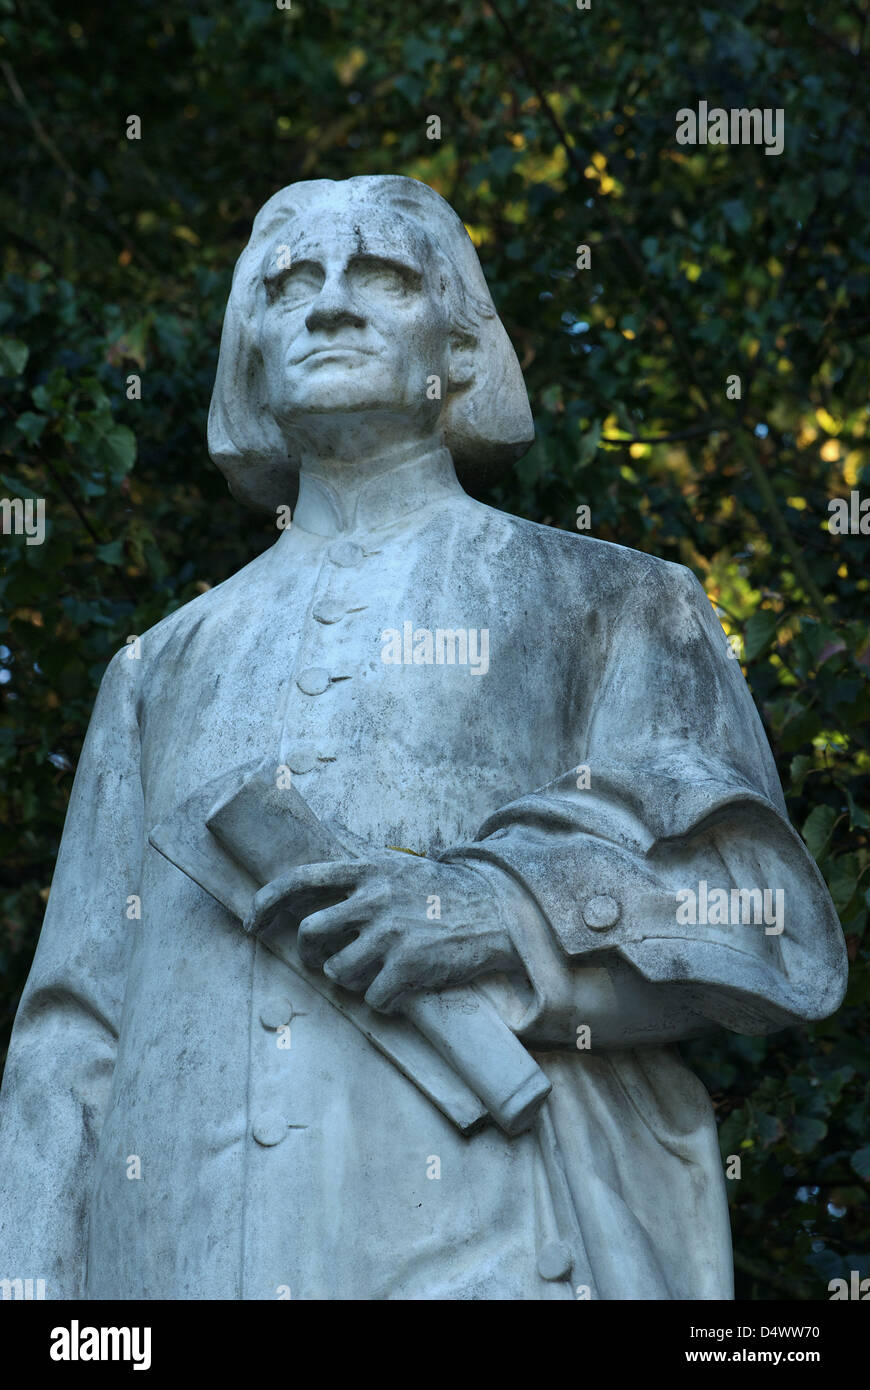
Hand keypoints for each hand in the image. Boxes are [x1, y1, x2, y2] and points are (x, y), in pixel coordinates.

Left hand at [244, 851, 518, 1011]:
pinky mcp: (410, 965)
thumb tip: (325, 827)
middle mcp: (375, 898)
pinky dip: (382, 1001)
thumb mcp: (398, 864)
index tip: (251, 921)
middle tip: (325, 961)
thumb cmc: (442, 891)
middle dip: (311, 954)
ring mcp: (392, 932)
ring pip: (339, 971)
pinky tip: (399, 990)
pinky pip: (374, 997)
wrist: (496, 913)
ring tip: (372, 974)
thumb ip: (360, 857)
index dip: (266, 902)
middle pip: (311, 934)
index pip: (300, 879)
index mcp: (367, 871)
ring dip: (350, 980)